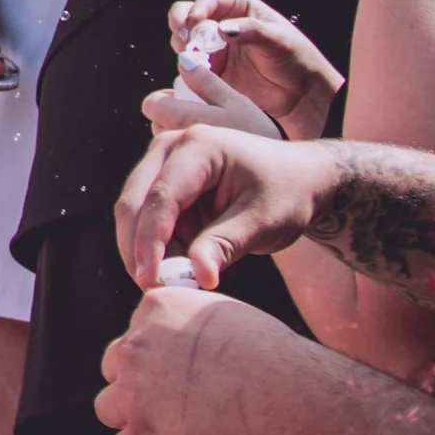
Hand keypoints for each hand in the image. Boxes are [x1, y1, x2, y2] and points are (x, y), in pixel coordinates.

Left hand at [96, 288, 299, 434]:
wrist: (280, 390)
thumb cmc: (269, 354)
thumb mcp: (223, 313)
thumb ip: (191, 321)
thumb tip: (188, 335)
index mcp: (154, 309)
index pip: (137, 332)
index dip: (158, 354)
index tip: (180, 368)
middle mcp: (134, 346)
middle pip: (114, 367)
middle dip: (138, 383)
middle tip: (171, 398)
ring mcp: (135, 391)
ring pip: (108, 408)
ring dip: (132, 417)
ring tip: (163, 425)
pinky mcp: (144, 432)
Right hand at [116, 125, 336, 291]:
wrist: (299, 178)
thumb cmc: (287, 194)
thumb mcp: (264, 221)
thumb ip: (226, 245)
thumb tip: (198, 277)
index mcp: (199, 147)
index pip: (162, 197)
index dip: (150, 241)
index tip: (151, 279)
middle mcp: (171, 147)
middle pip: (135, 201)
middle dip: (137, 247)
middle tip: (150, 287)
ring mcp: (162, 161)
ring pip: (135, 211)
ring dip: (145, 248)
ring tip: (171, 281)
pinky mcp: (163, 180)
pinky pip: (148, 217)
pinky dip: (157, 245)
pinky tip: (176, 266)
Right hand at [164, 0, 340, 141]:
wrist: (302, 97)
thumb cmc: (298, 61)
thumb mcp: (279, 41)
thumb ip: (252, 30)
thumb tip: (223, 28)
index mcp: (242, 9)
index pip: (212, 0)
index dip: (199, 8)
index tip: (194, 23)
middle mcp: (224, 25)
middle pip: (190, 14)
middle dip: (182, 23)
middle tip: (184, 37)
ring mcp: (216, 48)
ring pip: (185, 38)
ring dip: (182, 44)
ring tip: (190, 55)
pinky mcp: (212, 71)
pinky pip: (190, 63)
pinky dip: (186, 65)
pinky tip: (194, 70)